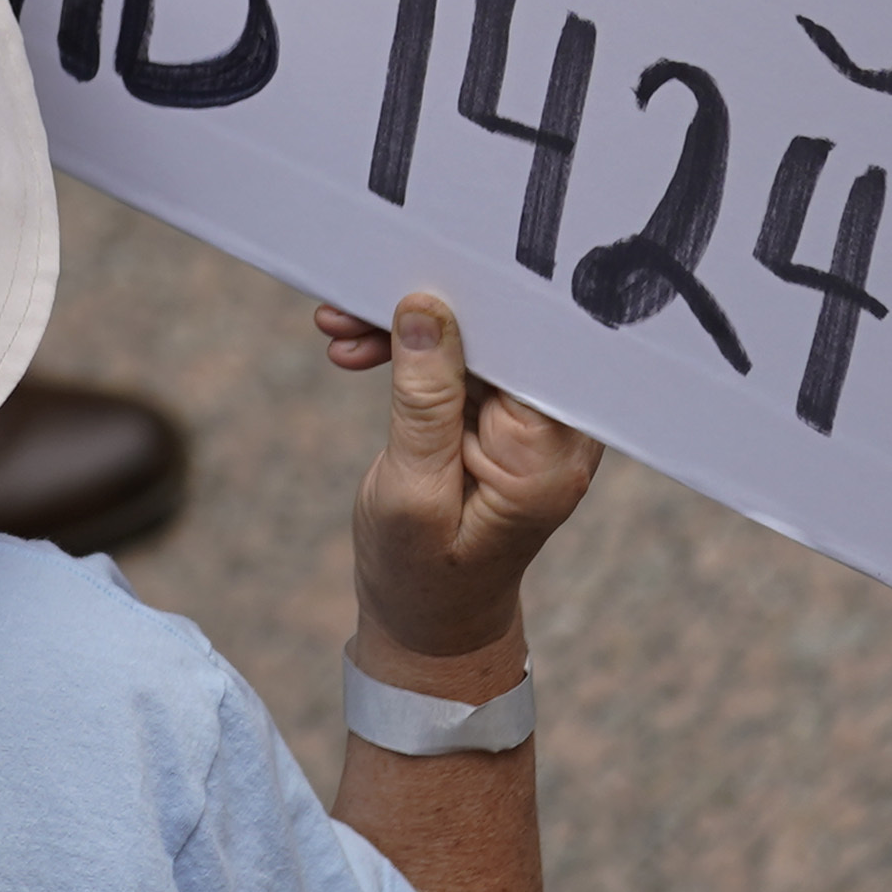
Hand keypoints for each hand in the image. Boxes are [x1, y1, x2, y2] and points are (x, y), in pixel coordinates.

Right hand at [313, 290, 600, 674]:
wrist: (429, 626)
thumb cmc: (421, 576)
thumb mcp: (411, 491)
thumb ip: (423, 399)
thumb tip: (426, 309)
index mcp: (550, 450)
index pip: (528, 342)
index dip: (477, 297)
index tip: (415, 265)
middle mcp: (555, 428)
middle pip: (501, 332)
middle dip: (426, 307)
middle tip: (350, 298)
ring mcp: (528, 422)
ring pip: (472, 339)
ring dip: (404, 326)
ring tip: (336, 324)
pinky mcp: (498, 418)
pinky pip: (458, 361)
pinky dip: (407, 352)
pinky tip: (354, 348)